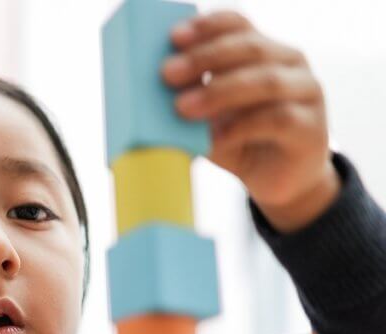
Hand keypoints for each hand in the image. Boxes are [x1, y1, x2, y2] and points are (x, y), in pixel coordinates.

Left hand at [162, 10, 340, 232]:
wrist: (276, 180)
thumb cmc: (238, 139)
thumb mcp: (208, 116)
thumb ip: (190, 98)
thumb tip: (150, 92)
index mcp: (262, 49)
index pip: (237, 23)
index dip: (207, 26)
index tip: (174, 37)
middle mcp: (289, 62)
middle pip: (249, 48)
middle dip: (204, 58)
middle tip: (168, 74)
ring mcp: (307, 91)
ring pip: (266, 80)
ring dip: (219, 92)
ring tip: (183, 108)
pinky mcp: (312, 127)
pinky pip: (278, 118)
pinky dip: (242, 126)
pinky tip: (216, 137)